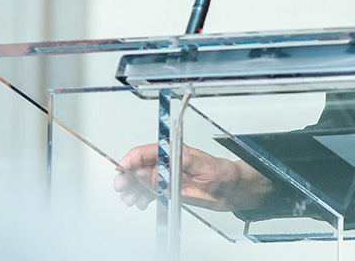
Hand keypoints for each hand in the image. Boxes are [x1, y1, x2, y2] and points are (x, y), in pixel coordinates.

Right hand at [113, 144, 268, 210]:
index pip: (147, 152)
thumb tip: (159, 169)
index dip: (131, 159)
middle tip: (122, 189)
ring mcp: (168, 176)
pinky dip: (142, 197)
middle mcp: (168, 163)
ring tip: (131, 200)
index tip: (122, 168)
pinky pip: (150, 192)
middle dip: (127, 177)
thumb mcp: (203, 167)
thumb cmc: (222, 173)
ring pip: (141, 181)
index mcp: (176, 152)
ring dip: (132, 190)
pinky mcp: (169, 188)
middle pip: (139, 167)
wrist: (233, 188)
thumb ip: (181, 166)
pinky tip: (141, 203)